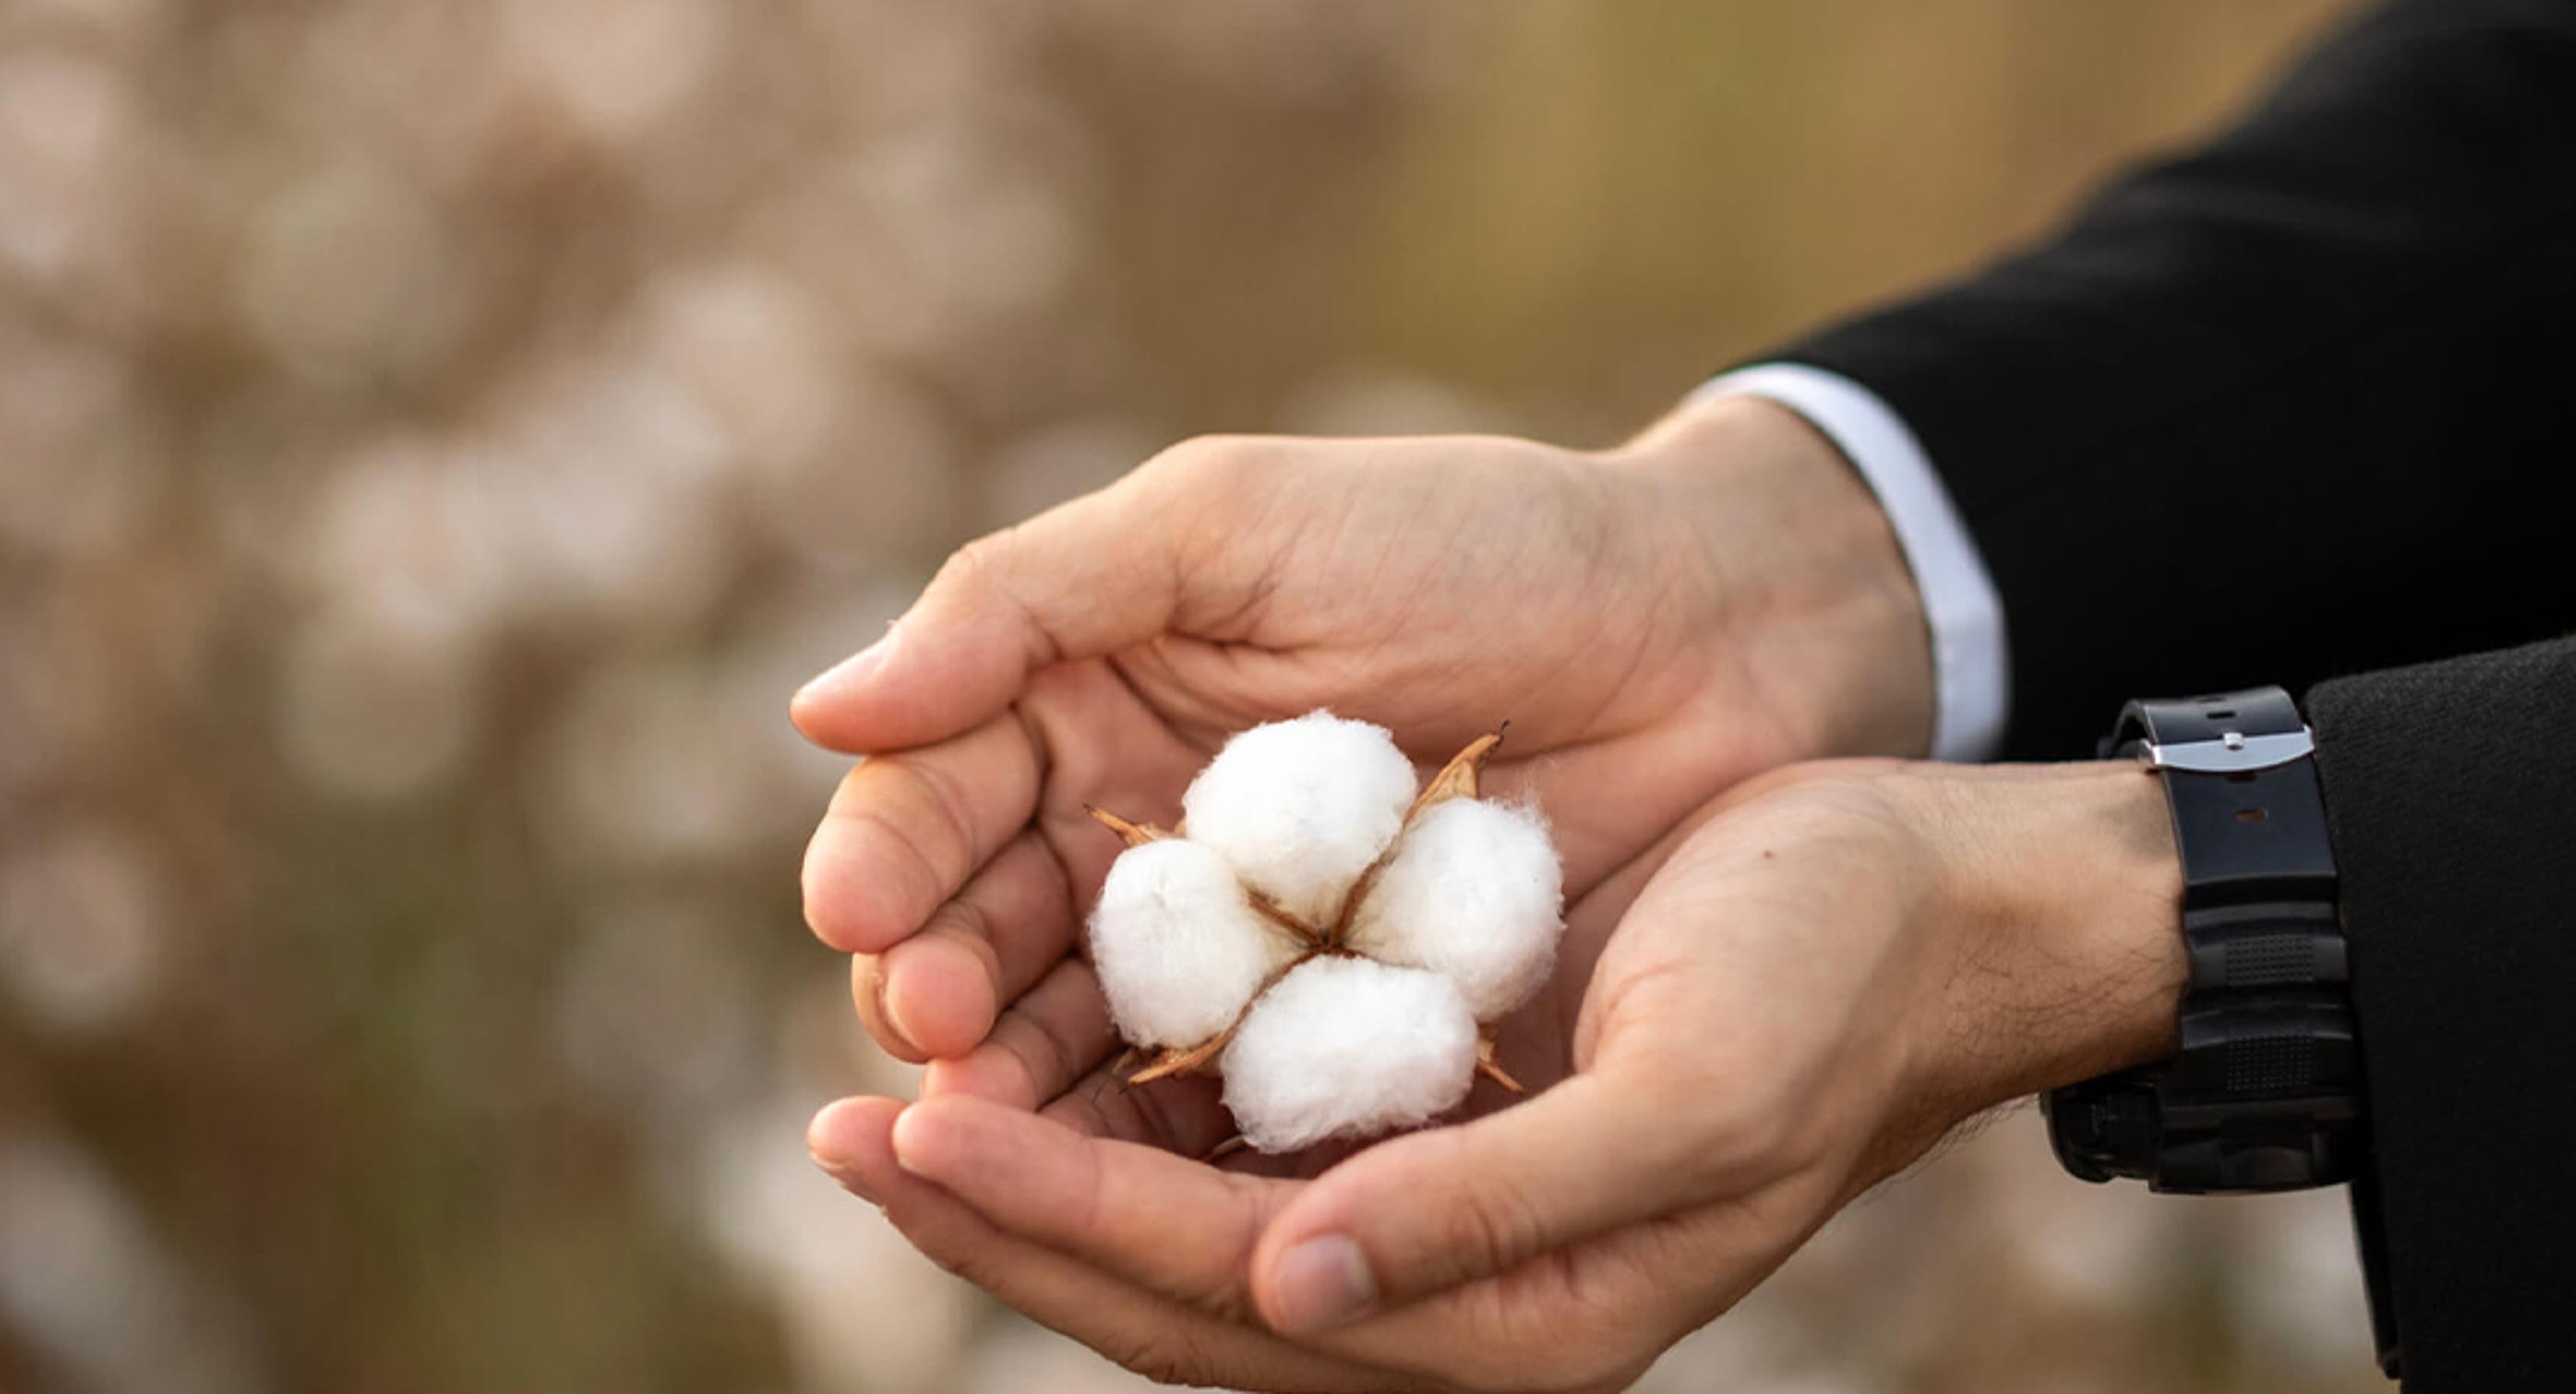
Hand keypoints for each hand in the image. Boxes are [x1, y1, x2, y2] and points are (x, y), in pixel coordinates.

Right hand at [792, 397, 1931, 1073]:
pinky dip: (1165, 1146)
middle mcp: (1135, 844)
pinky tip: (1130, 1172)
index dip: (890, 861)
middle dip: (940, 990)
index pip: (937, 801)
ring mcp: (1234, 959)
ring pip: (1084, 1049)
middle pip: (986, 944)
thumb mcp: (1234, 525)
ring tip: (996, 1126)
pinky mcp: (1330, 1049)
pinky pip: (1221, 1112)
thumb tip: (824, 710)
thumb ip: (1027, 602)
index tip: (867, 914)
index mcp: (1084, 706)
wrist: (1711, 631)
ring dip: (1025, 1094)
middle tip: (935, 1028)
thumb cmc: (1475, 538)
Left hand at [806, 759, 2185, 1391]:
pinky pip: (1235, 1143)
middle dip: (1000, 1217)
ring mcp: (1426, 1218)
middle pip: (1163, 1286)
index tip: (902, 1132)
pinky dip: (1124, 1103)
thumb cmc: (1829, 985)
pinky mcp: (1425, 1128)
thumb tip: (1282, 1279)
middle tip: (833, 1131)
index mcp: (1502, 1323)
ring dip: (1037, 1167)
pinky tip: (1039, 1037)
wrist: (1936, 913)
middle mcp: (1439, 1292)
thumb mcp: (1685, 1099)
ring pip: (1177, 1222)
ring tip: (893, 1090)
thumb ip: (1488, 1209)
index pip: (1217, 1289)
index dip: (1053, 1219)